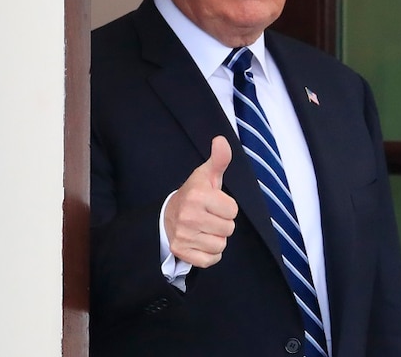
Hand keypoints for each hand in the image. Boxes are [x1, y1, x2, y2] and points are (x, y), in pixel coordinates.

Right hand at [164, 136, 238, 267]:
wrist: (168, 215)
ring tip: (205, 228)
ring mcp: (183, 236)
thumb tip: (221, 140)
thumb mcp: (206, 175)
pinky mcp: (181, 252)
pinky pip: (210, 260)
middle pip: (228, 229)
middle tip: (209, 216)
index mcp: (197, 196)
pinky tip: (202, 241)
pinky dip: (210, 253)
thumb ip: (219, 159)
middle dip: (223, 223)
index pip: (232, 210)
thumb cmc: (194, 194)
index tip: (215, 203)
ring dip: (217, 238)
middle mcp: (188, 216)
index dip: (228, 207)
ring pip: (220, 245)